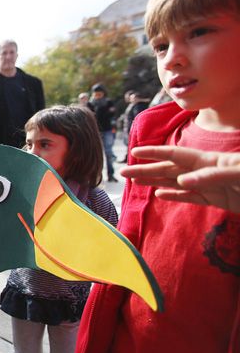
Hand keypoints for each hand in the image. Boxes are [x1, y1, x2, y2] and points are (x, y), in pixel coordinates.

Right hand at [122, 146, 239, 212]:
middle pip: (170, 169)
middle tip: (124, 172)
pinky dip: (174, 196)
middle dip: (146, 169)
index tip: (135, 152)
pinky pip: (190, 197)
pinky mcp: (216, 200)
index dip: (154, 153)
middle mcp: (205, 171)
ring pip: (176, 183)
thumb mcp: (238, 175)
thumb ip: (211, 176)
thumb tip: (181, 181)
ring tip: (136, 181)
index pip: (176, 155)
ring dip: (155, 181)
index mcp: (210, 161)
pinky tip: (160, 195)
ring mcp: (209, 185)